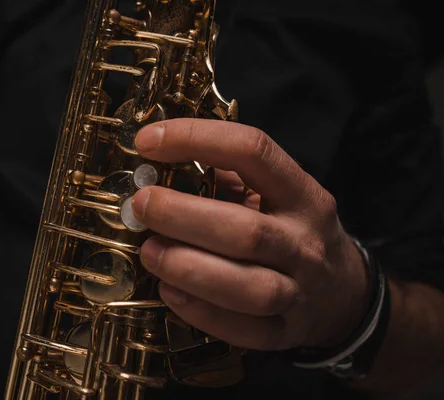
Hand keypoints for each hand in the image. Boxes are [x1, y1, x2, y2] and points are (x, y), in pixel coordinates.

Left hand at [131, 119, 370, 350]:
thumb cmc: (292, 232)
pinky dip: (201, 312)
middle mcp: (305, 242)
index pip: (254, 152)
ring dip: (189, 268)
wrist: (342, 294)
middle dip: (184, 215)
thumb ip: (227, 178)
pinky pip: (243, 330)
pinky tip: (169, 292)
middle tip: (141, 205)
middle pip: (247, 230)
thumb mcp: (276, 195)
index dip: (197, 139)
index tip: (148, 142)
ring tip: (150, 252)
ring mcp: (299, 292)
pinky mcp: (284, 334)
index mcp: (303, 195)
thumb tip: (158, 164)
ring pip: (248, 287)